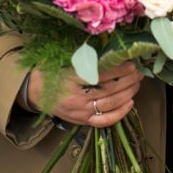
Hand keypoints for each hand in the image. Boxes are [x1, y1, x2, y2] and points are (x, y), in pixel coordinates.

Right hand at [28, 63, 143, 126]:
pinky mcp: (81, 121)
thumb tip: (111, 52)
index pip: (102, 74)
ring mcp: (80, 111)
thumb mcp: (63, 59)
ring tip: (137, 84)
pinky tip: (130, 104)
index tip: (131, 63)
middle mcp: (77, 96)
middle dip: (128, 80)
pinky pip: (104, 120)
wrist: (33, 91)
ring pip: (110, 103)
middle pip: (110, 89)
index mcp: (71, 78)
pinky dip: (119, 113)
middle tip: (139, 73)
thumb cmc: (50, 71)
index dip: (119, 69)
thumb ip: (84, 58)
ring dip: (128, 93)